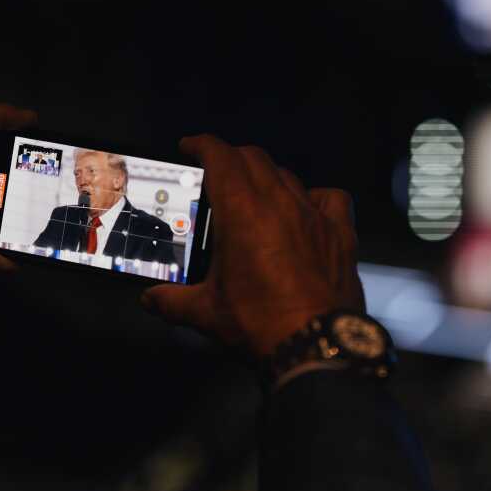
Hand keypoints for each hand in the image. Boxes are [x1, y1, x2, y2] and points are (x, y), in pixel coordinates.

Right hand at [143, 135, 364, 358]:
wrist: (317, 345)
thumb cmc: (259, 324)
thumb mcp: (206, 313)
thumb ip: (172, 301)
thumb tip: (149, 300)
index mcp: (242, 212)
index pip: (220, 156)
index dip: (202, 145)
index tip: (190, 147)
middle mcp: (280, 202)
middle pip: (254, 158)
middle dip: (231, 158)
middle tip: (216, 173)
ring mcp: (314, 214)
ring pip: (288, 176)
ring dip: (267, 177)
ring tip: (255, 195)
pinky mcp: (341, 232)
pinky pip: (331, 198)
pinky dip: (315, 197)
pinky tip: (307, 210)